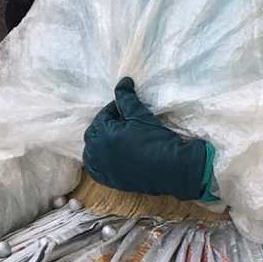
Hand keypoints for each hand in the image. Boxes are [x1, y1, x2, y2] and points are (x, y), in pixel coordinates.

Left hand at [83, 78, 213, 200]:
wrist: (171, 168)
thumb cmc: (156, 138)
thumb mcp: (140, 114)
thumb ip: (126, 97)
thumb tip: (123, 81)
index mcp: (103, 134)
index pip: (102, 116)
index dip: (113, 110)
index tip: (125, 109)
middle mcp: (97, 152)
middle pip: (93, 133)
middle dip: (104, 125)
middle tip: (120, 122)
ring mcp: (102, 168)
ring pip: (91, 152)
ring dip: (98, 143)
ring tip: (113, 138)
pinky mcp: (109, 181)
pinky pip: (95, 169)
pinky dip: (98, 161)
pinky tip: (108, 156)